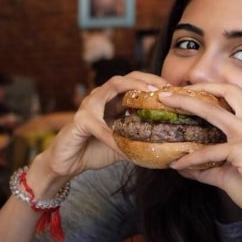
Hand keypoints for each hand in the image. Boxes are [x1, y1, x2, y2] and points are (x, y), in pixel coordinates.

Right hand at [34, 71, 169, 178]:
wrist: (67, 163)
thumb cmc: (93, 150)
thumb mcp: (123, 143)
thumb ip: (138, 140)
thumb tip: (165, 147)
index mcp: (112, 101)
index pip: (134, 83)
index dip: (154, 84)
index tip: (173, 91)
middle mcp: (101, 97)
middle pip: (126, 77)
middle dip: (147, 79)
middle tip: (166, 88)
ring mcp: (89, 105)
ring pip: (113, 86)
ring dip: (134, 89)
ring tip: (151, 97)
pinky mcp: (80, 121)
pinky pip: (102, 127)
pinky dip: (115, 139)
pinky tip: (128, 151)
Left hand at [162, 84, 241, 235]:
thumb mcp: (228, 173)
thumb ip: (206, 166)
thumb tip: (181, 166)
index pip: (234, 93)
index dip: (209, 88)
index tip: (186, 92)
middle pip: (225, 91)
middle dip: (195, 89)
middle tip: (168, 93)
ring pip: (213, 112)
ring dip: (185, 105)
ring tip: (164, 106)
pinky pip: (208, 151)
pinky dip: (189, 158)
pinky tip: (176, 165)